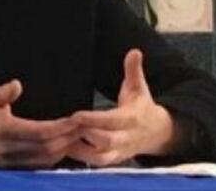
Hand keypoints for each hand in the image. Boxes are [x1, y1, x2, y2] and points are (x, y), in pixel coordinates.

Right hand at [0, 79, 78, 167]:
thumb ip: (4, 93)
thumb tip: (17, 84)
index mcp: (3, 129)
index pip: (38, 132)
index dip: (59, 127)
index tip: (73, 121)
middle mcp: (8, 148)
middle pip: (46, 148)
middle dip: (66, 139)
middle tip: (82, 130)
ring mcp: (9, 159)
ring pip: (44, 159)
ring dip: (62, 150)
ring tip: (75, 139)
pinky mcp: (10, 166)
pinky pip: (37, 165)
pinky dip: (52, 158)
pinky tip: (60, 149)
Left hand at [68, 49, 177, 165]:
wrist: (157, 133)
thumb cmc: (140, 106)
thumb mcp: (139, 88)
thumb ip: (133, 71)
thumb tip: (134, 51)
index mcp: (131, 119)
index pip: (112, 121)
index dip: (94, 120)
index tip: (76, 115)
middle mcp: (126, 138)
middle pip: (105, 141)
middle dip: (84, 135)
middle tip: (63, 126)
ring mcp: (119, 152)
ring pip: (98, 157)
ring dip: (78, 149)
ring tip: (58, 138)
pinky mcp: (112, 160)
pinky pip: (94, 163)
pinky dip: (79, 158)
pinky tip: (61, 147)